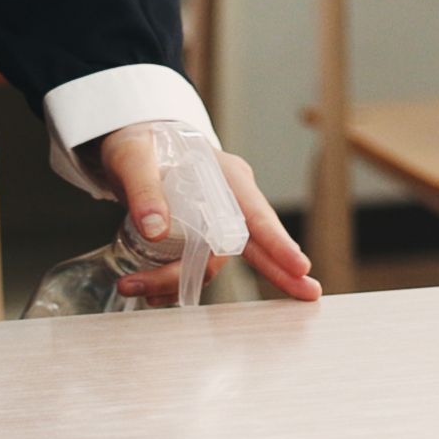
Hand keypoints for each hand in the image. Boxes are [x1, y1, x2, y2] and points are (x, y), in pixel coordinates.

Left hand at [94, 128, 321, 301]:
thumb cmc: (137, 143)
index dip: (278, 242)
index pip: (255, 212)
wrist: (129, 150)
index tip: (299, 266)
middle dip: (279, 271)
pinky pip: (194, 265)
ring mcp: (215, 220)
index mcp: (224, 175)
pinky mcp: (198, 235)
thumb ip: (143, 190)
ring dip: (177, 282)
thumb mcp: (133, 157)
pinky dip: (172, 283)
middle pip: (252, 243)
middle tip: (310, 295)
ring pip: (211, 261)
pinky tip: (150, 292)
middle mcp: (227, 200)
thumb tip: (156, 231)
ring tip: (135, 288)